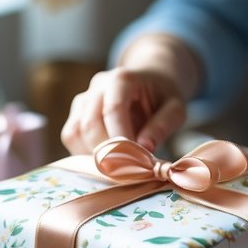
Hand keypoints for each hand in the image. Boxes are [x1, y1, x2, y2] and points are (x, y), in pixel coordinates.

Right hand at [60, 67, 187, 153]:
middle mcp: (97, 86)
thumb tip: (145, 147)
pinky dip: (83, 153)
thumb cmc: (163, 96)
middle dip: (108, 152)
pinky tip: (106, 158)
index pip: (113, 109)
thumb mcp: (176, 108)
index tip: (134, 161)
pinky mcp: (76, 113)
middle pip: (89, 124)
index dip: (120, 138)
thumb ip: (163, 125)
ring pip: (75, 132)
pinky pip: (71, 136)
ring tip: (117, 164)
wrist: (150, 82)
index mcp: (122, 79)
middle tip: (128, 168)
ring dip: (93, 154)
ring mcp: (83, 99)